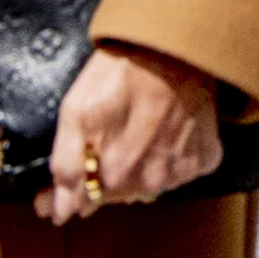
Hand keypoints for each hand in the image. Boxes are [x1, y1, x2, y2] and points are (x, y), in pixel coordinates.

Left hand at [37, 42, 223, 223]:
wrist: (177, 45)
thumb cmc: (122, 71)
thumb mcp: (77, 110)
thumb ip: (66, 165)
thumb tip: (58, 212)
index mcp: (117, 172)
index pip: (84, 202)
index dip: (65, 197)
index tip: (53, 192)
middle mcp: (151, 180)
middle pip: (117, 194)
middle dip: (104, 176)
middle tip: (106, 139)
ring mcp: (181, 171)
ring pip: (149, 185)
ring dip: (138, 169)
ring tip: (137, 132)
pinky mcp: (205, 159)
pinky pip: (181, 173)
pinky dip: (172, 159)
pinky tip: (166, 133)